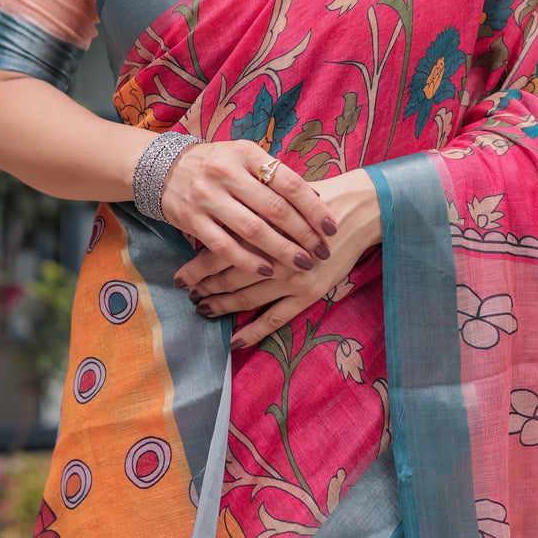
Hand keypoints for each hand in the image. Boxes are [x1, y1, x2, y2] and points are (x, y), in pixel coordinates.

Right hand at [161, 140, 337, 276]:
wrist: (164, 168)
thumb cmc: (218, 165)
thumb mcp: (245, 157)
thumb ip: (275, 175)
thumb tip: (316, 198)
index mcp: (246, 153)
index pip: (289, 182)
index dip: (314, 208)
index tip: (331, 228)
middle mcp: (226, 172)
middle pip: (274, 208)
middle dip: (303, 234)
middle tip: (322, 252)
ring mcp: (208, 196)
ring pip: (252, 230)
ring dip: (281, 251)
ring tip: (301, 264)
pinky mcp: (192, 220)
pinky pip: (224, 246)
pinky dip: (247, 261)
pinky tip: (267, 270)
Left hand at [174, 168, 381, 347]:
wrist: (358, 210)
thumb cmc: (316, 198)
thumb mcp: (279, 196)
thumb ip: (249, 211)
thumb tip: (215, 223)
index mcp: (262, 229)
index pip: (218, 252)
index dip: (195, 269)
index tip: (179, 278)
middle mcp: (273, 256)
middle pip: (228, 278)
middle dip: (204, 290)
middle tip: (189, 296)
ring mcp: (291, 279)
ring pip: (247, 299)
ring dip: (222, 308)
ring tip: (204, 310)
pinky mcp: (309, 294)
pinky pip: (275, 319)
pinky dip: (253, 332)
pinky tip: (235, 341)